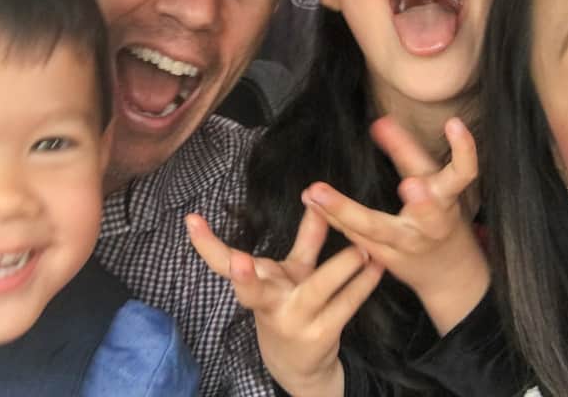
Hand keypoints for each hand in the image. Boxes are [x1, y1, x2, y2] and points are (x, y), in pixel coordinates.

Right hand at [187, 207, 383, 396]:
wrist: (302, 367)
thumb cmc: (293, 309)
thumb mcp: (293, 273)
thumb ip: (306, 238)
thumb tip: (315, 198)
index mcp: (257, 286)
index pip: (222, 263)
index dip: (205, 244)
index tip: (191, 220)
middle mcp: (268, 305)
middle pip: (251, 291)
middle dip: (243, 278)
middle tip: (240, 262)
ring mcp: (292, 323)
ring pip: (314, 291)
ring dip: (339, 268)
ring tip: (361, 248)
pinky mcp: (320, 337)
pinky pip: (343, 306)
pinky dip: (362, 285)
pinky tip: (376, 267)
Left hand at [301, 116, 488, 334]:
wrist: (449, 275)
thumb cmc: (440, 217)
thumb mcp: (433, 183)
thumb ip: (406, 152)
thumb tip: (380, 121)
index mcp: (448, 199)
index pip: (462, 172)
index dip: (464, 149)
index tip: (454, 123)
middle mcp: (432, 225)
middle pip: (427, 214)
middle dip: (423, 202)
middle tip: (411, 184)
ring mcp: (407, 246)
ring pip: (376, 229)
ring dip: (345, 211)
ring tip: (318, 193)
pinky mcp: (385, 260)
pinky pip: (356, 237)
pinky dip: (332, 218)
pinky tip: (310, 201)